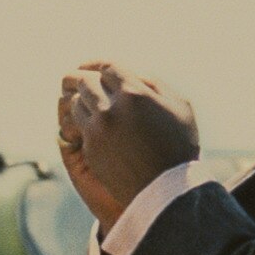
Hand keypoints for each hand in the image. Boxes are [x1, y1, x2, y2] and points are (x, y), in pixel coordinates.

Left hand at [57, 61, 199, 231]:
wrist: (166, 189)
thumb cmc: (179, 146)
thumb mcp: (180, 108)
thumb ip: (156, 86)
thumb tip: (135, 75)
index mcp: (134, 93)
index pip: (108, 68)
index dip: (100, 65)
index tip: (95, 67)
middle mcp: (111, 108)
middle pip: (85, 81)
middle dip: (79, 76)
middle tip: (74, 77)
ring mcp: (97, 130)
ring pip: (76, 103)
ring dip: (78, 98)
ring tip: (78, 97)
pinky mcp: (90, 149)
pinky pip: (78, 126)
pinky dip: (80, 119)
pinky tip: (86, 119)